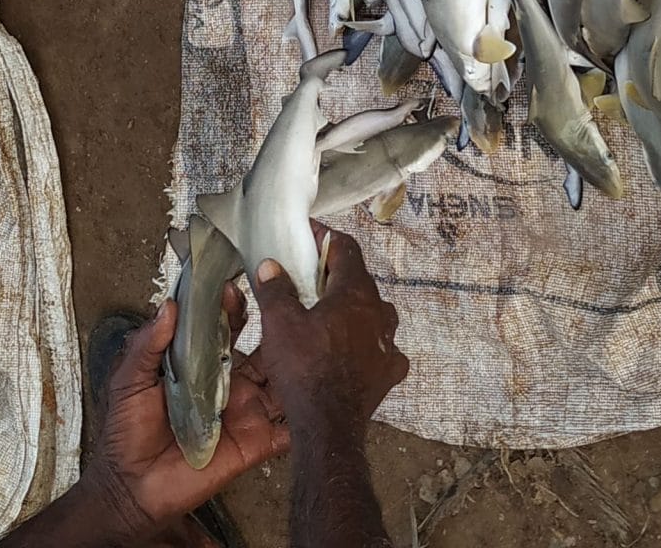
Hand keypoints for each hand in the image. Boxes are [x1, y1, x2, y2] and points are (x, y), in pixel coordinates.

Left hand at [82, 295, 290, 541]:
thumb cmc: (126, 434)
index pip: (223, 328)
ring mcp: (245, 411)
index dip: (230, 307)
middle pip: (260, 348)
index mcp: (200, 365)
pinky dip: (305, 415)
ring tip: (309, 338)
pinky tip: (319, 395)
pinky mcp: (256, 442)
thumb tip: (168, 305)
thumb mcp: (129, 381)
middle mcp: (228, 383)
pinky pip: (287, 430)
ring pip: (281, 381)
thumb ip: (149, 344)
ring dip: (296, 362)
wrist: (132, 488)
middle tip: (282, 303)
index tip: (234, 287)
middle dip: (273, 326)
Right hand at [246, 226, 408, 441]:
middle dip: (336, 274)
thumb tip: (270, 266)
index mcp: (354, 293)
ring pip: (375, 313)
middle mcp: (379, 313)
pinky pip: (383, 347)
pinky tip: (354, 351)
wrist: (328, 425)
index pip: (346, 249)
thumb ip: (276, 290)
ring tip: (330, 315)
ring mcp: (389, 344)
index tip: (309, 235)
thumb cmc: (304, 369)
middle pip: (360, 280)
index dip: (326, 238)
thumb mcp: (279, 324)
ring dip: (354, 308)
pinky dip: (369, 343)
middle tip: (311, 275)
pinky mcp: (390, 371)